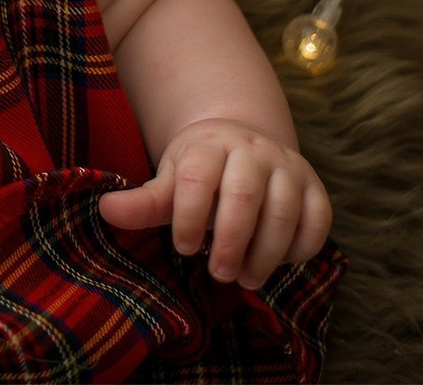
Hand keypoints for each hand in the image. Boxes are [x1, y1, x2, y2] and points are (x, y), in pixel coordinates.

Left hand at [97, 117, 331, 288]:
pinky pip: (317, 221)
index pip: (197, 180)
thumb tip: (105, 211)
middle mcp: (253, 150)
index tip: (182, 247)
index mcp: (210, 145)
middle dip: (230, 242)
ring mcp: (289, 167)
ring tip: (245, 278)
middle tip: (218, 273)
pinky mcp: (316, 187)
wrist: (243, 144)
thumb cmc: (200, 172)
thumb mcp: (170, 180)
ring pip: (283, 213)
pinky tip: (278, 263)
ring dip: (265, 254)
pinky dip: (300, 249)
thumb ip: (144, 201)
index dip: (188, 218)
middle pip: (243, 197)